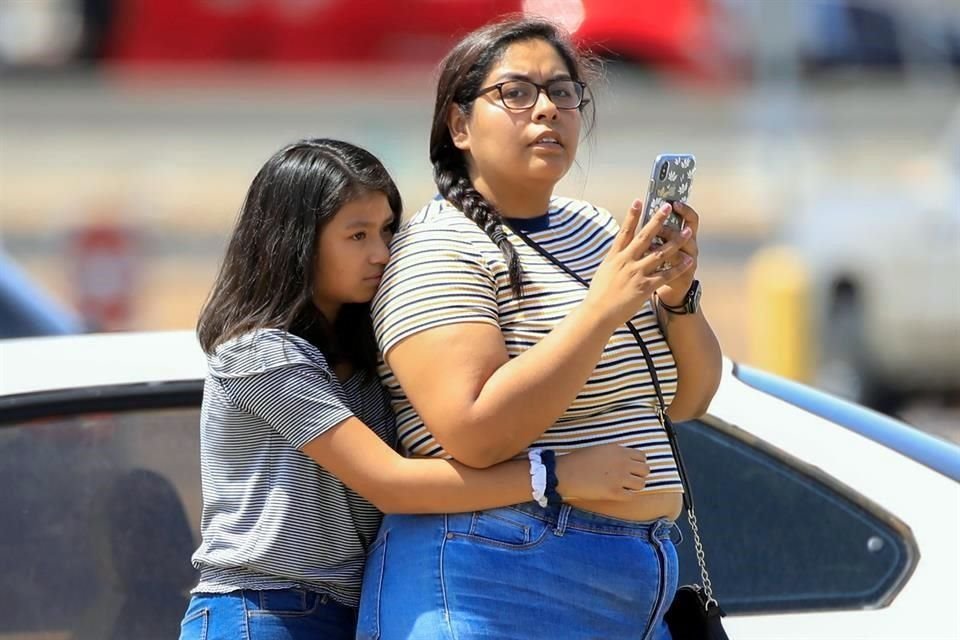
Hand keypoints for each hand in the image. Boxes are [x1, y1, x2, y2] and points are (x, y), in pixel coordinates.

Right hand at [554, 443, 649, 501]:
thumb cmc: (578, 460)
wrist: (566, 473)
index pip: (642, 456)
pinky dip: (627, 496)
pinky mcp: (615, 492)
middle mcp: (623, 463)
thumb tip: (626, 461)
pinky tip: (618, 494)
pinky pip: (632, 496)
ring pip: (641, 484)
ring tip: (624, 487)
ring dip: (634, 486)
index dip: (638, 463)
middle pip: (645, 470)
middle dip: (639, 475)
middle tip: (629, 479)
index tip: (632, 468)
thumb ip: (616, 454)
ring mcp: (620, 478)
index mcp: (619, 450)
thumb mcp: (600, 449)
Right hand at [586, 199, 694, 327]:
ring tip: (688, 231)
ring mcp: (636, 273)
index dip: (632, 215)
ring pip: (660, 253)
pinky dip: (678, 267)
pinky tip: (688, 260)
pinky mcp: (644, 287)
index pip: (625, 231)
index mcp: (615, 256)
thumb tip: (620, 248)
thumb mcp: (604, 270)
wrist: (598, 313)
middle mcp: (626, 261)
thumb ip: (615, 258)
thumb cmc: (599, 293)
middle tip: (668, 207)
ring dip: (676, 241)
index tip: (639, 201)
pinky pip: (665, 275)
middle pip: (645, 237)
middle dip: (657, 220)